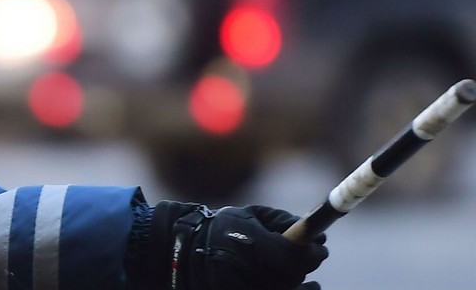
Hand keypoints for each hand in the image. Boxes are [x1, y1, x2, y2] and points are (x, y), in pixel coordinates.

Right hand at [145, 202, 327, 289]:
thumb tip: (317, 232)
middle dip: (303, 265)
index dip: (313, 251)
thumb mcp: (248, 216)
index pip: (297, 255)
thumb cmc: (216, 229)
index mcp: (249, 245)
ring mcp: (241, 286)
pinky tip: (296, 287)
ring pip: (282, 287)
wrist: (179, 253)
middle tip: (310, 255)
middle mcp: (247, 270)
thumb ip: (281, 221)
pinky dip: (281, 288)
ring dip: (294, 281)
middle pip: (293, 275)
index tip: (319, 245)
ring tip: (309, 282)